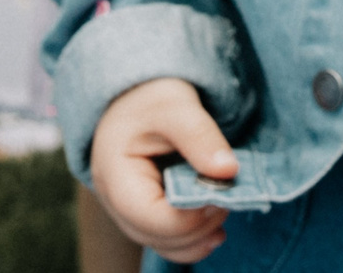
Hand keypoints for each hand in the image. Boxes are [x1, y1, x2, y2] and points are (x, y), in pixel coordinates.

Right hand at [89, 77, 238, 262]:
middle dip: (200, 223)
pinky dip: (196, 238)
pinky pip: (171, 241)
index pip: (150, 216)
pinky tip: (216, 222)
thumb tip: (228, 172)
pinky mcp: (148, 214)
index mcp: (114, 174)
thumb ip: (200, 136)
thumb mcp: (176, 106)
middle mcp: (116, 202)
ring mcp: (131, 212)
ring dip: (201, 234)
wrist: (138, 96)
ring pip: (167, 245)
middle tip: (228, 192)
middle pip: (160, 236)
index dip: (191, 214)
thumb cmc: (151, 98)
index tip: (221, 189)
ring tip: (223, 205)